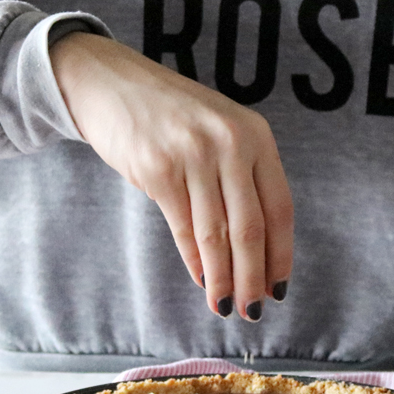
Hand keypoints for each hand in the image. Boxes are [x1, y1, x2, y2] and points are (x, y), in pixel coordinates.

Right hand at [51, 32, 292, 320]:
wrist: (112, 84)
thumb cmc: (171, 116)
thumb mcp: (220, 132)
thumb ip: (242, 177)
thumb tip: (258, 250)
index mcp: (256, 135)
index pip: (280, 207)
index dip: (281, 254)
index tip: (279, 287)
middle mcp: (231, 143)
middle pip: (251, 228)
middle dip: (254, 277)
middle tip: (253, 310)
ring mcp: (193, 155)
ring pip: (217, 234)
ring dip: (223, 278)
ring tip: (226, 306)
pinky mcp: (158, 170)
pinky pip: (183, 227)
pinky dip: (194, 260)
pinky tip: (202, 280)